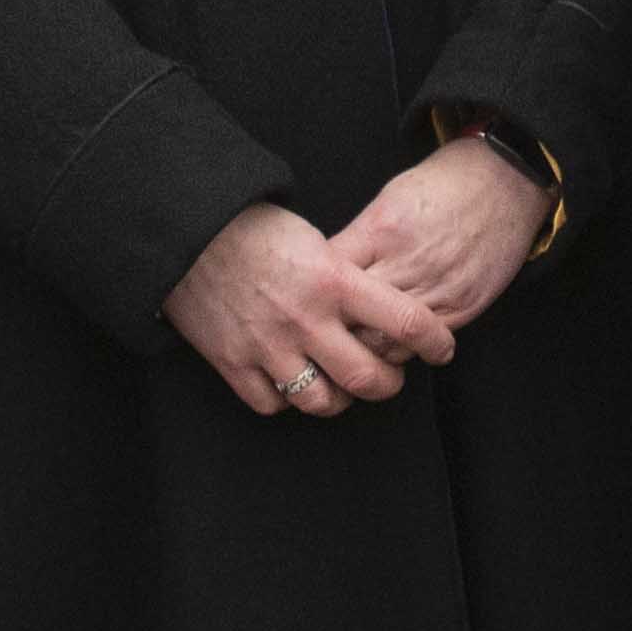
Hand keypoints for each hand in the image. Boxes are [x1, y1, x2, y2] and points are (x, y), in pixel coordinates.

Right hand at [166, 202, 454, 413]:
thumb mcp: (315, 240)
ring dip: (340, 399)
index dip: (434, 341)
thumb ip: (346, 277)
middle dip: (388, 384)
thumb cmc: (254, 226)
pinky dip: (286, 400)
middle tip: (389, 377)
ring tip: (341, 386)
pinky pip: (272, 404)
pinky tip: (291, 383)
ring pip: (321, 401)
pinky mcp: (233, 362)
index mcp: (333, 280)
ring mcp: (268, 345)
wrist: (187, 229)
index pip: (404, 321)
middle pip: (367, 378)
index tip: (444, 348)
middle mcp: (306, 319)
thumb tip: (376, 306)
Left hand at [331, 135, 549, 337]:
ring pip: (384, 343)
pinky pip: (420, 346)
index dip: (311, 294)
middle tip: (322, 334)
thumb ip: (359, 239)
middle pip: (352, 319)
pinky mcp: (462, 308)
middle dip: (333, 330)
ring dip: (365, 348)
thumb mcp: (388, 198)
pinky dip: (400, 350)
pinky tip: (390, 343)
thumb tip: (325, 271)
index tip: (304, 300)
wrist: (505, 182)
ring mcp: (437, 290)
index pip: (329, 277)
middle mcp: (407, 264)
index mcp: (381, 231)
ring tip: (353, 346)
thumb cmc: (442, 185)